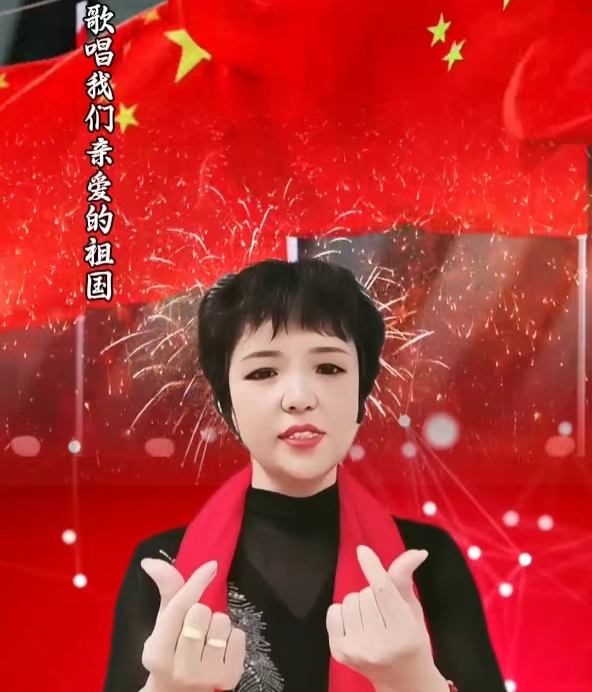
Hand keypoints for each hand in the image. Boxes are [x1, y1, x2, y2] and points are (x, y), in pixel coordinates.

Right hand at [140, 558, 245, 691]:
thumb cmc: (170, 653)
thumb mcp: (162, 626)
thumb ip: (166, 592)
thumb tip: (152, 561)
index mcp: (157, 655)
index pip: (178, 610)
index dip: (195, 584)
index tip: (211, 565)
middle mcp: (181, 670)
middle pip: (201, 612)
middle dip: (199, 613)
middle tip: (193, 629)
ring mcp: (206, 677)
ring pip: (221, 622)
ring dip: (216, 624)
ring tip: (206, 639)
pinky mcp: (229, 679)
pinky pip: (239, 635)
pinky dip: (232, 636)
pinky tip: (220, 649)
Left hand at [326, 547, 445, 691]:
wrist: (403, 681)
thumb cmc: (411, 640)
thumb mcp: (413, 610)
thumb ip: (405, 580)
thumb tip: (417, 552)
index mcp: (403, 632)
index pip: (383, 591)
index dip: (372, 567)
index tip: (362, 550)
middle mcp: (378, 644)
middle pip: (365, 593)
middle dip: (373, 596)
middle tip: (384, 615)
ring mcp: (356, 650)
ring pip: (349, 601)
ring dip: (359, 604)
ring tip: (372, 621)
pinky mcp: (339, 652)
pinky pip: (333, 611)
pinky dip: (343, 613)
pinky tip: (356, 626)